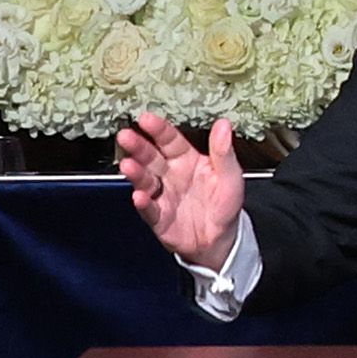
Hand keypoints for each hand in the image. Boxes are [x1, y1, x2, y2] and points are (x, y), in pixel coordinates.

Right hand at [114, 117, 244, 266]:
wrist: (220, 239)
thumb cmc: (224, 204)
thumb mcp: (230, 176)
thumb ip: (223, 152)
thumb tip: (223, 124)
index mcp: (187, 161)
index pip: (170, 141)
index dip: (158, 130)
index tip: (145, 118)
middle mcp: (170, 175)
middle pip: (151, 158)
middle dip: (138, 147)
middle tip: (126, 136)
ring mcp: (162, 195)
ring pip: (145, 181)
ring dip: (136, 173)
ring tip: (128, 165)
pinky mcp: (158, 217)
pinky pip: (150, 209)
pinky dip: (144, 203)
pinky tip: (140, 196)